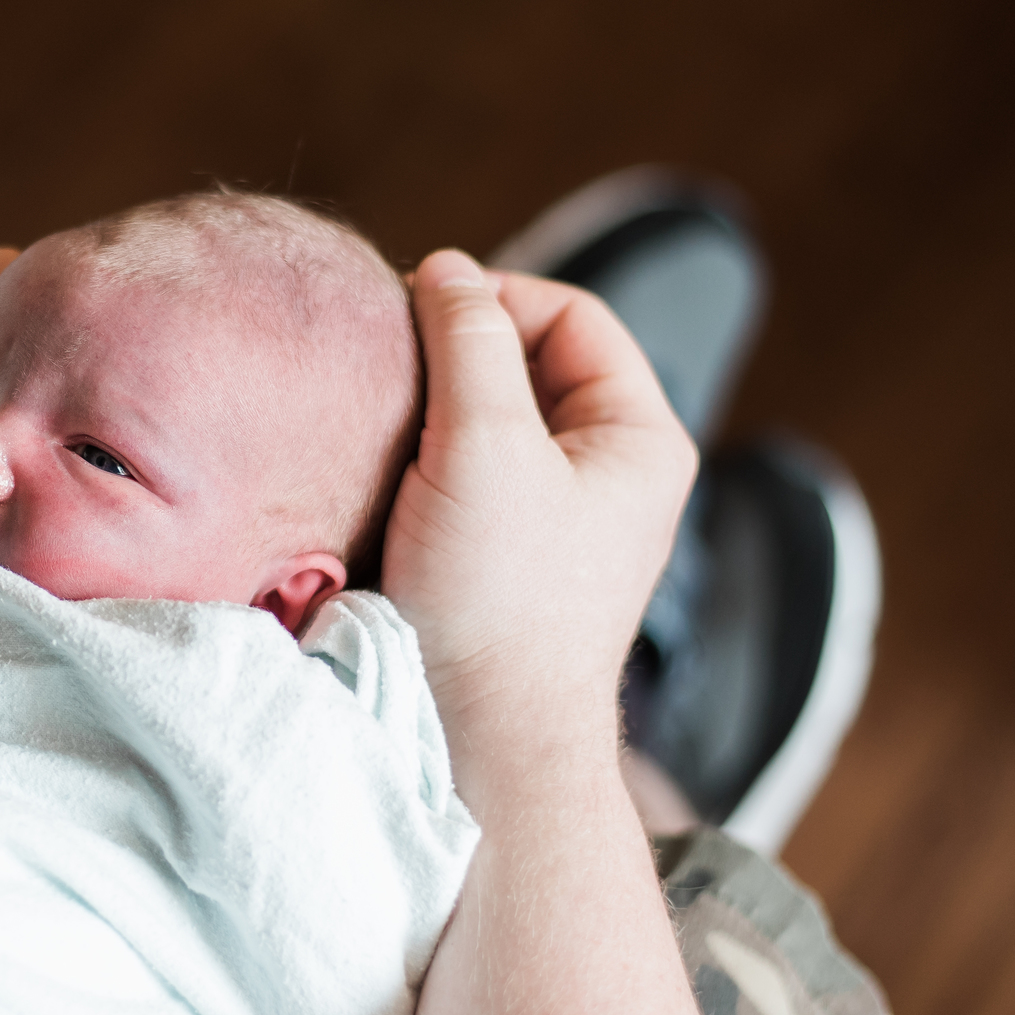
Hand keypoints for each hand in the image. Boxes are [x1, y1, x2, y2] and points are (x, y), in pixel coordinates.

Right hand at [382, 250, 695, 787]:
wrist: (478, 743)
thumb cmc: (498, 601)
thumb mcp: (485, 444)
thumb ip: (468, 339)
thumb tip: (444, 270)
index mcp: (640, 439)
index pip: (571, 315)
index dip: (491, 297)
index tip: (413, 317)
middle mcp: (609, 477)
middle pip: (526, 364)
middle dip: (453, 355)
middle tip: (387, 368)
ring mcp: (554, 523)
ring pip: (486, 422)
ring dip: (428, 411)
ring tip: (376, 422)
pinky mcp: (501, 563)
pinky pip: (459, 479)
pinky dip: (416, 464)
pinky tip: (374, 474)